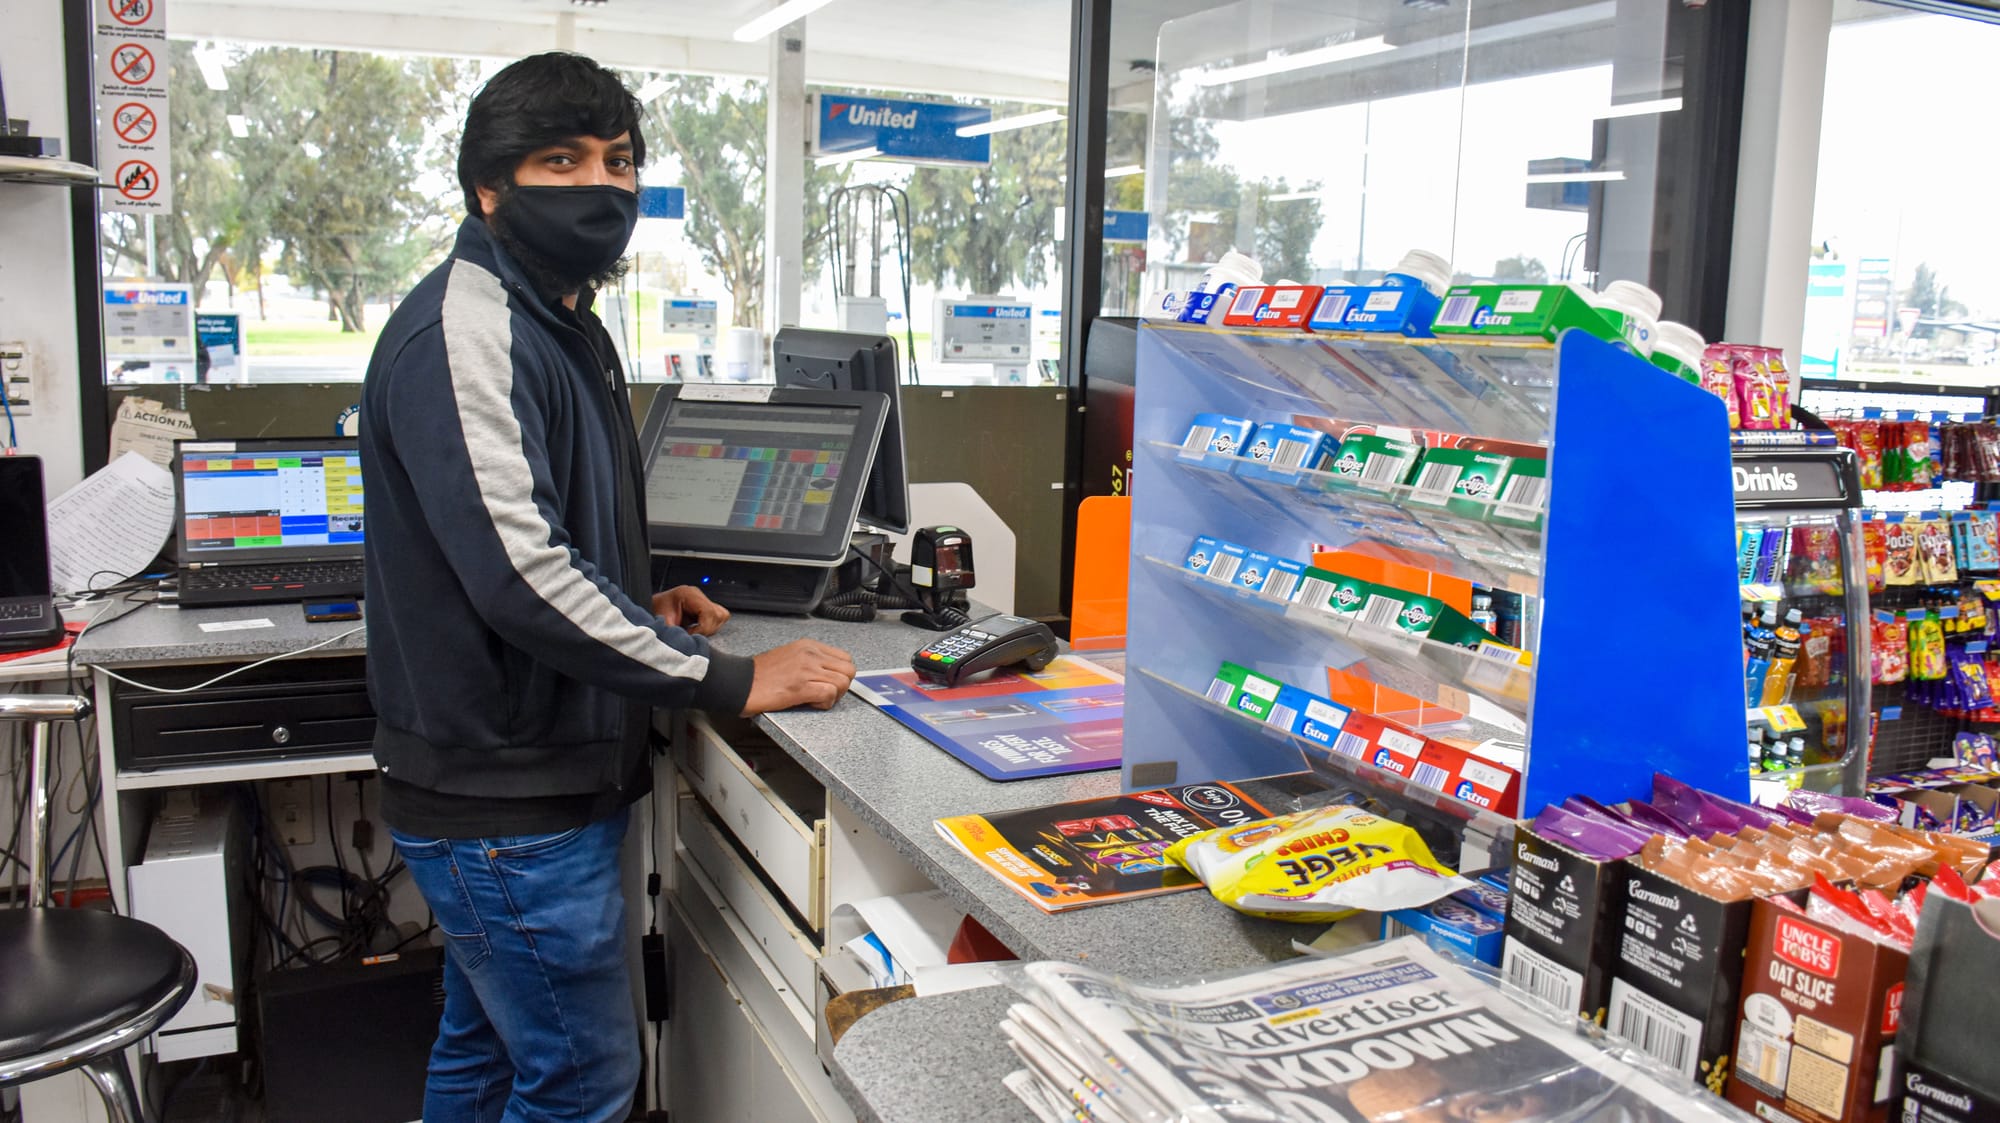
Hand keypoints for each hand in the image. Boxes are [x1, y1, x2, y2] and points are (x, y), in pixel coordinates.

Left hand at [653, 585, 729, 636]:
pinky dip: (709, 627)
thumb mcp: (663, 622)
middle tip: (691, 635)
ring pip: (721, 617)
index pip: (709, 612)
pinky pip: (718, 619)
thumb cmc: (653, 611)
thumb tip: (690, 643)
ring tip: (693, 632)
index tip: (690, 636)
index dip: (702, 628)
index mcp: (689, 594)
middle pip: (718, 615)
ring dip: (709, 629)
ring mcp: (703, 601)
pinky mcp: (704, 608)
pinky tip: (697, 630)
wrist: (649, 610)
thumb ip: (677, 632)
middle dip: (706, 629)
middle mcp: (698, 596)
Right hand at [742, 639, 856, 714]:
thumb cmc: (759, 675)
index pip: (845, 658)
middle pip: (848, 670)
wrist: (738, 682)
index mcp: (808, 646)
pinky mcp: (801, 686)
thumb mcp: (789, 657)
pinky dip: (824, 703)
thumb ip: (811, 662)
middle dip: (841, 686)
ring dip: (833, 696)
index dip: (840, 674)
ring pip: (843, 682)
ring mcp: (807, 669)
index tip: (828, 683)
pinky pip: (830, 694)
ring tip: (815, 698)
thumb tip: (828, 674)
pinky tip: (810, 703)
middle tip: (824, 693)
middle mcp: (810, 654)